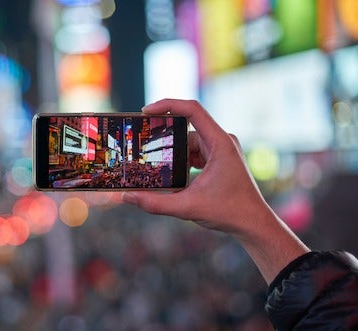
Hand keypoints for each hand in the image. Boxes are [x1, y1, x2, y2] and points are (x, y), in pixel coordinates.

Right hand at [122, 99, 308, 282]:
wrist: (253, 225)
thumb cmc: (229, 213)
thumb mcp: (187, 207)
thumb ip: (155, 203)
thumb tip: (126, 198)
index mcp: (220, 143)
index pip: (192, 110)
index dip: (168, 105)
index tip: (146, 111)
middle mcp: (222, 141)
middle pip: (186, 129)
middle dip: (163, 137)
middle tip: (140, 143)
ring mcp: (221, 149)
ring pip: (188, 143)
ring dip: (171, 153)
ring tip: (151, 163)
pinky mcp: (218, 159)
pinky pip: (194, 152)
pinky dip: (180, 161)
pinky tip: (168, 174)